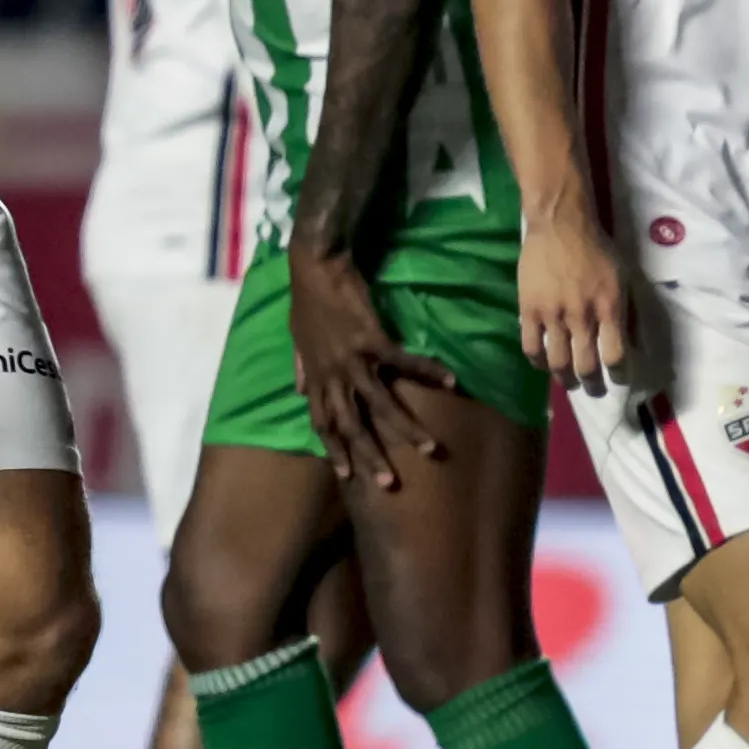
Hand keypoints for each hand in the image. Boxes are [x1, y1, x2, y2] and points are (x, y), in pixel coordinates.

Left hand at [289, 246, 459, 490]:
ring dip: (406, 429)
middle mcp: (333, 375)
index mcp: (316, 377)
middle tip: (389, 482)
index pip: (322, 423)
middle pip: (351, 425)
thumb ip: (302, 367)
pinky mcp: (372, 339)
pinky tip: (451, 381)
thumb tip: (300, 390)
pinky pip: (404, 363)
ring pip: (380, 404)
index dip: (334, 449)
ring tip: (429, 448)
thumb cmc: (307, 300)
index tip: (346, 474)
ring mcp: (352, 359)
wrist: (315, 266)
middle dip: (369, 455)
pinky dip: (428, 372)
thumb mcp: (297, 338)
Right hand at [518, 203, 632, 396]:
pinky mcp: (529, 309)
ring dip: (566, 379)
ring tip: (570, 382)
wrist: (560, 223)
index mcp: (609, 307)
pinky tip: (545, 364)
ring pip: (558, 363)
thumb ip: (629, 312)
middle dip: (593, 385)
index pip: (616, 356)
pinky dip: (539, 362)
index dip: (620, 375)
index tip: (620, 378)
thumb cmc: (597, 249)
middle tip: (594, 389)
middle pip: (587, 366)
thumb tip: (636, 345)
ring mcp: (553, 315)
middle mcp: (582, 316)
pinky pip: (531, 347)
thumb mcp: (623, 277)